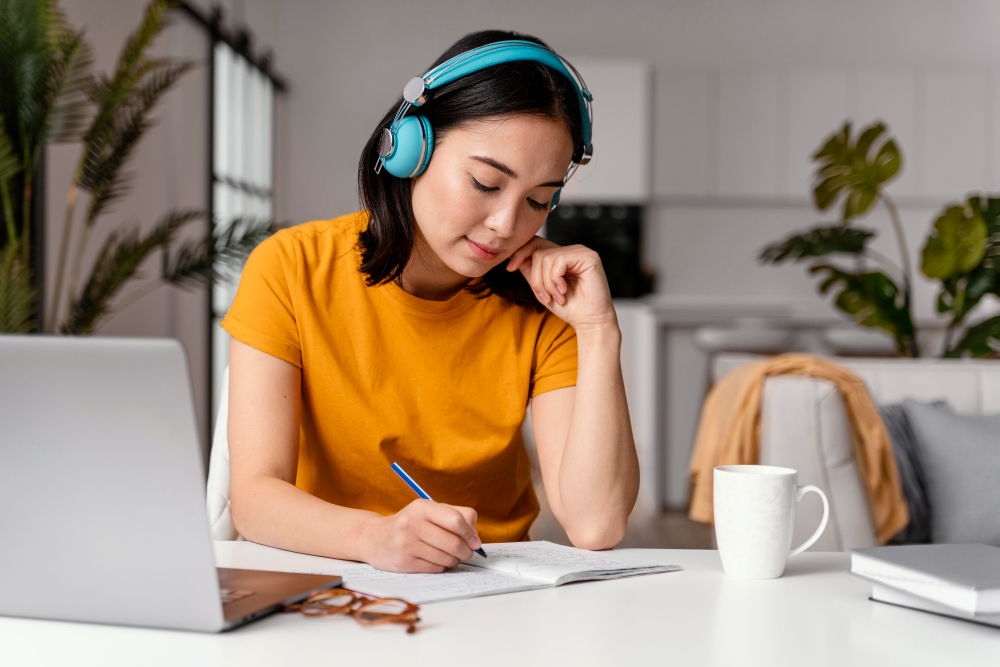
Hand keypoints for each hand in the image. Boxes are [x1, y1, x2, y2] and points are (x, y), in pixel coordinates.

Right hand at [359, 499, 482, 572]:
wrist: (374, 538)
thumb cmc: (410, 524)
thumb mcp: (429, 512)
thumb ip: (456, 517)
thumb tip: (475, 540)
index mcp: (422, 507)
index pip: (457, 520)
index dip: (470, 533)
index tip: (473, 541)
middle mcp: (412, 523)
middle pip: (454, 543)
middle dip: (466, 551)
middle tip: (467, 553)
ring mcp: (406, 544)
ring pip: (446, 558)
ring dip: (454, 560)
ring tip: (450, 556)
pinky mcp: (403, 563)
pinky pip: (435, 569)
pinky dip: (441, 567)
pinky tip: (435, 560)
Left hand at [506, 236, 616, 330]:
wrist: (589, 322)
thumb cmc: (569, 308)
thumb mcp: (542, 289)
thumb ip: (531, 272)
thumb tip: (514, 258)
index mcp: (561, 256)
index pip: (536, 243)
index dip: (520, 252)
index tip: (510, 268)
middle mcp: (571, 251)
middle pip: (538, 252)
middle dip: (535, 278)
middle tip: (545, 297)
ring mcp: (581, 252)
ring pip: (545, 257)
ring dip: (546, 283)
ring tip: (557, 297)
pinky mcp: (588, 257)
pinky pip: (558, 261)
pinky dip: (555, 280)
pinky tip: (564, 291)